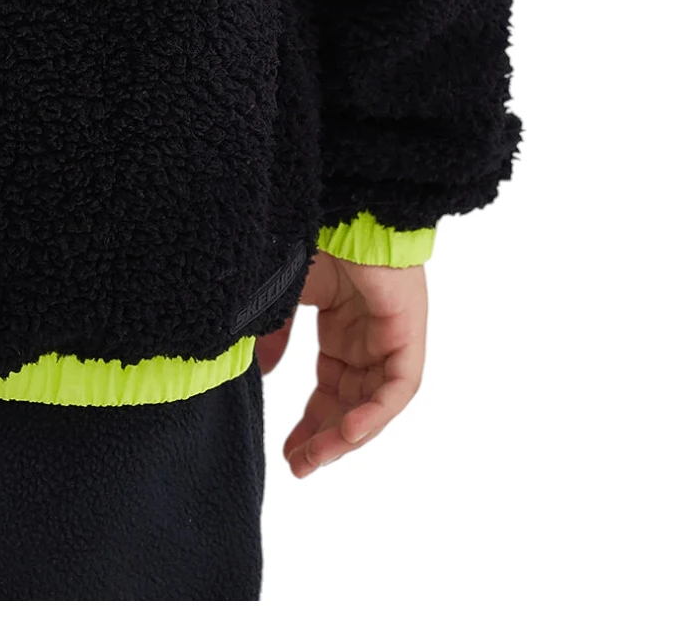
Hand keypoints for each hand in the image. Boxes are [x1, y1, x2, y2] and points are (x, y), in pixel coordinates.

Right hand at [257, 251, 426, 477]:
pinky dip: (376, 412)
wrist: (340, 206)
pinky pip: (398, 387)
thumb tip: (265, 374)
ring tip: (316, 458)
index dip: (310, 423)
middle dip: (325, 438)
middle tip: (299, 467)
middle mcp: (371, 336)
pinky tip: (349, 431)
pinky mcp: (407, 332)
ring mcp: (391, 335)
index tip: (287, 453)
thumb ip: (274, 336)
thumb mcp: (282, 297)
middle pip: (352, 402)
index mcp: (344, 326)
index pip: (332, 388)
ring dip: (346, 434)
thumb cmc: (311, 238)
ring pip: (374, 402)